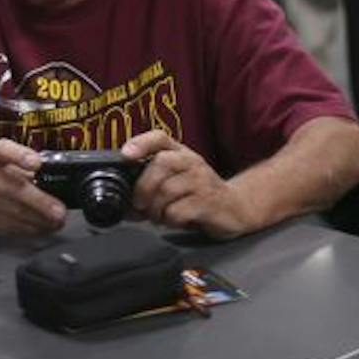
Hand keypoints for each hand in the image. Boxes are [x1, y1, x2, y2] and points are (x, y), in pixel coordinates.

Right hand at [0, 139, 65, 236]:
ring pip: (12, 212)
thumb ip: (18, 162)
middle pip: (11, 188)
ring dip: (38, 219)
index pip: (2, 150)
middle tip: (57, 210)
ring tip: (56, 221)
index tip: (36, 162)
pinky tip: (43, 228)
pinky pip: (8, 226)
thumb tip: (49, 171)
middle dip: (38, 202)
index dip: (19, 155)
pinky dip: (28, 228)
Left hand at [123, 130, 258, 238]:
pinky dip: (168, 220)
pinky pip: (177, 212)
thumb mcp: (177, 179)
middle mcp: (192, 162)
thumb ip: (151, 181)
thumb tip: (122, 197)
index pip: (160, 137)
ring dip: (154, 209)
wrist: (236, 207)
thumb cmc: (199, 193)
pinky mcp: (208, 203)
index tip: (126, 155)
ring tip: (157, 216)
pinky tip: (172, 221)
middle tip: (139, 204)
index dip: (141, 143)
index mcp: (181, 153)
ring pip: (166, 190)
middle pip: (160, 163)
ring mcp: (201, 182)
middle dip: (143, 186)